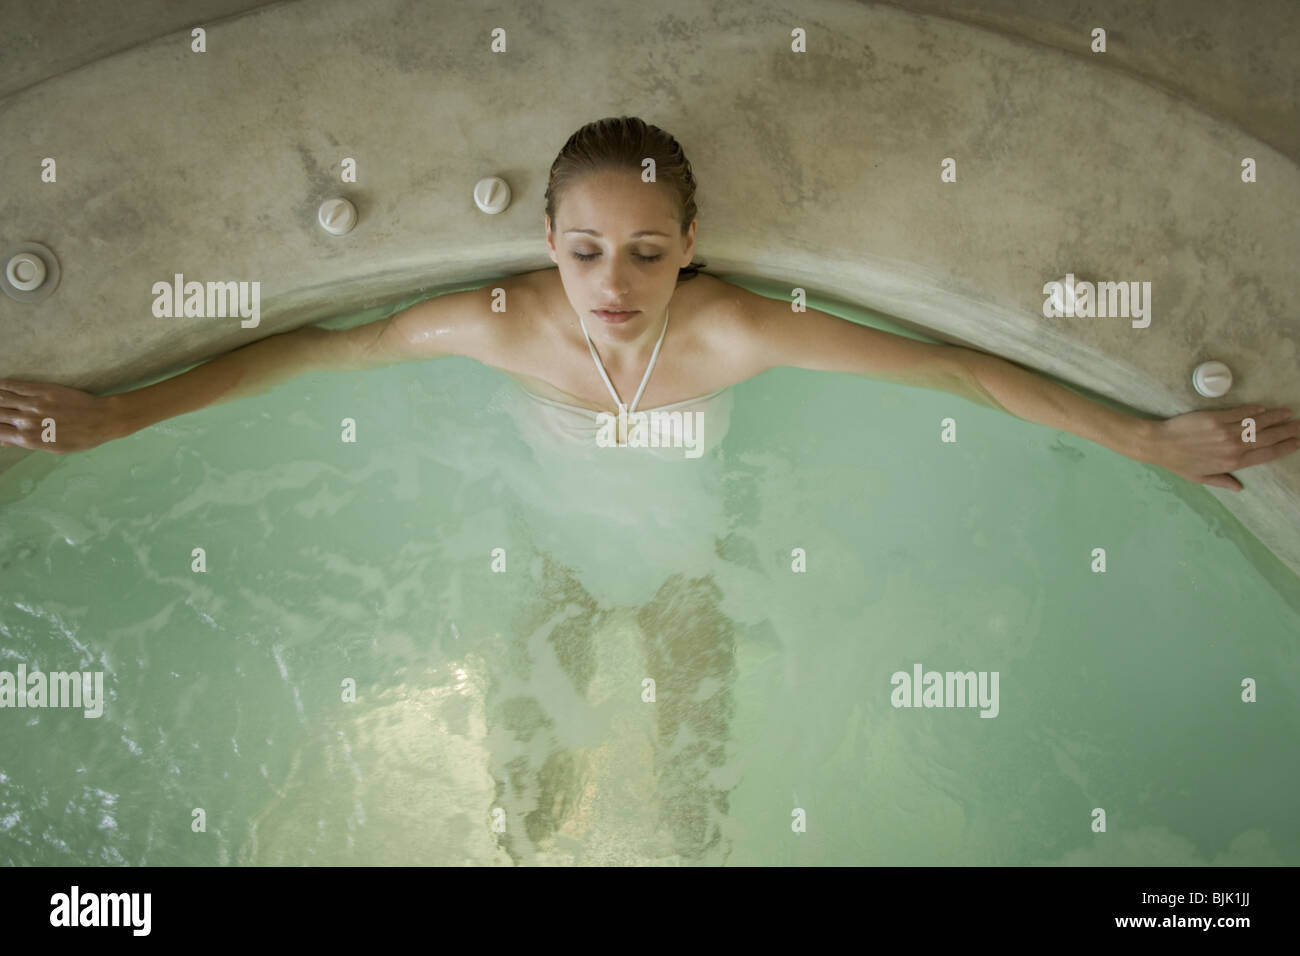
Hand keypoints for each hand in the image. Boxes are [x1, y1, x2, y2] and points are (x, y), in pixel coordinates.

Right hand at [0, 378, 121, 454]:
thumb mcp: (52, 447)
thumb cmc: (79, 438)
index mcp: (28, 439)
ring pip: (2, 397)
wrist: (101, 420)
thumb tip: (4, 441)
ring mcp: (34, 404)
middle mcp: (27, 421)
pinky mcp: (43, 390)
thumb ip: (26, 442)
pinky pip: (16, 385)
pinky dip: (3, 384)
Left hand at [1145, 404, 1299, 490]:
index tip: (1297, 442)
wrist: (1158, 444)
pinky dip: (1253, 410)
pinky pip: (1239, 413)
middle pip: (1267, 438)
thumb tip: (1239, 488)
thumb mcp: (1200, 478)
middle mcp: (1232, 448)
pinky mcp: (1215, 418)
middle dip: (1287, 431)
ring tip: (1287, 413)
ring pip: (1257, 423)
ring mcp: (1224, 432)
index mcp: (1232, 464)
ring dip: (1275, 417)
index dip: (1284, 447)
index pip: (1266, 454)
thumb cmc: (1177, 462)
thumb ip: (1222, 481)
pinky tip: (1263, 408)